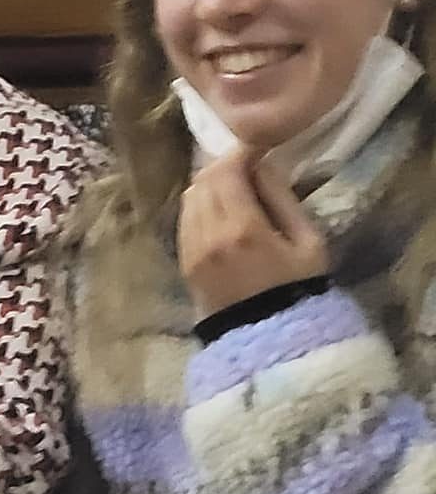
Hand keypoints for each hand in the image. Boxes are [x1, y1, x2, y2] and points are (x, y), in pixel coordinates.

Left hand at [178, 149, 328, 316]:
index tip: (256, 150)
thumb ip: (282, 199)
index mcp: (243, 228)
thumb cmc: (300, 291)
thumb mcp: (308, 243)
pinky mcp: (185, 261)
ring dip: (209, 184)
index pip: (227, 171)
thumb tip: (262, 165)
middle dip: (224, 165)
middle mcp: (209, 234)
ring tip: (232, 187)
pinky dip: (199, 205)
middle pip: (204, 180)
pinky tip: (218, 210)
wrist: (272, 344)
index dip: (240, 153)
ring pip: (190, 196)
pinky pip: (184, 219)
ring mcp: (192, 249)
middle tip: (246, 165)